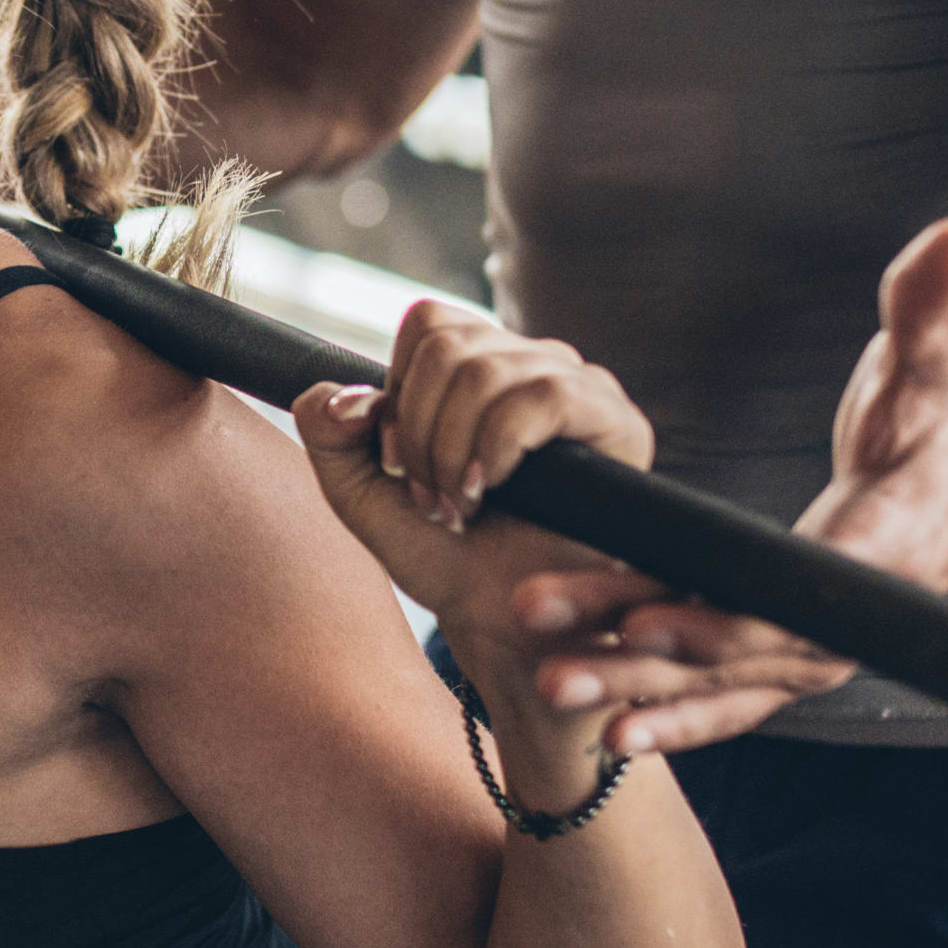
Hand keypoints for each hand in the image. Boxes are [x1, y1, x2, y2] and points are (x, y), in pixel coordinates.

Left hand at [292, 307, 719, 786]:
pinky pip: (545, 395)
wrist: (502, 624)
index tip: (398, 464)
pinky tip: (491, 491)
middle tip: (431, 499)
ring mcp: (580, 387)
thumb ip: (330, 438)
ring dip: (453, 451)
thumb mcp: (363, 498)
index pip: (429, 323)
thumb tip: (339, 394)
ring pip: (487, 371)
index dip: (399, 393)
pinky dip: (497, 446)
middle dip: (419, 433)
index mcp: (480, 364)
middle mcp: (533, 362)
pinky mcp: (618, 422)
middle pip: (449, 346)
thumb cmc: (445, 558)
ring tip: (461, 506)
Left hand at [559, 216, 947, 736]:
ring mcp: (819, 646)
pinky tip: (606, 728)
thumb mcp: (941, 352)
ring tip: (549, 686)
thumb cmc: (946, 417)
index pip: (788, 591)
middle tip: (543, 640)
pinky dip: (672, 714)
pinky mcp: (794, 656)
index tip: (642, 615)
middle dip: (638, 650)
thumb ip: (932, 298)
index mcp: (881, 546)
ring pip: (720, 683)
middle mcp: (847, 616)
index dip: (715, 610)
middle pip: (733, 646)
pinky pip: (728, 696)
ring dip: (635, 691)